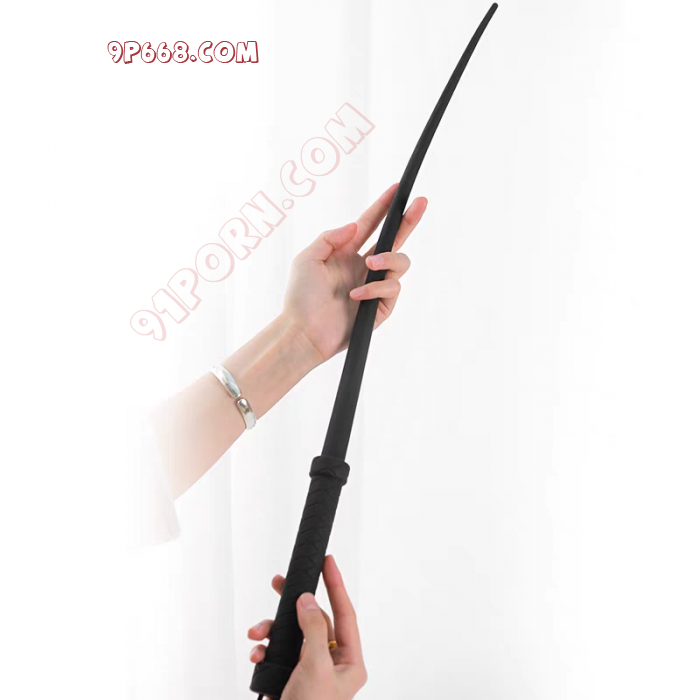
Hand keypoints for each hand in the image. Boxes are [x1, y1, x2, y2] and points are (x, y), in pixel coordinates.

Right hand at [248, 555, 366, 699]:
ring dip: (271, 630)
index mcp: (349, 661)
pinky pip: (278, 651)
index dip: (336, 585)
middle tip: (280, 582)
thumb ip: (313, 629)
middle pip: (314, 620)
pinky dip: (265, 648)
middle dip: (293, 604)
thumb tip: (308, 600)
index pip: (345, 613)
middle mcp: (332, 663)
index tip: (328, 561)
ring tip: (257, 632)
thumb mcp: (316, 667)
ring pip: (292, 634)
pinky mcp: (290, 676)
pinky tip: (257, 651)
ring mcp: (309, 669)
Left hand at [282, 184, 427, 363]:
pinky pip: (392, 288)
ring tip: (370, 263)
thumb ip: (331, 236)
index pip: (370, 225)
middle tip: (421, 203)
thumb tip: (356, 224)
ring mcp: (374, 286)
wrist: (303, 332)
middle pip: (394, 239)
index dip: (383, 206)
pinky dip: (375, 288)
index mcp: (347, 252)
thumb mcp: (308, 258)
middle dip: (408, 220)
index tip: (398, 189)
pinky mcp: (381, 306)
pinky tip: (356, 296)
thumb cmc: (300, 297)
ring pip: (400, 262)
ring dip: (388, 258)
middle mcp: (364, 267)